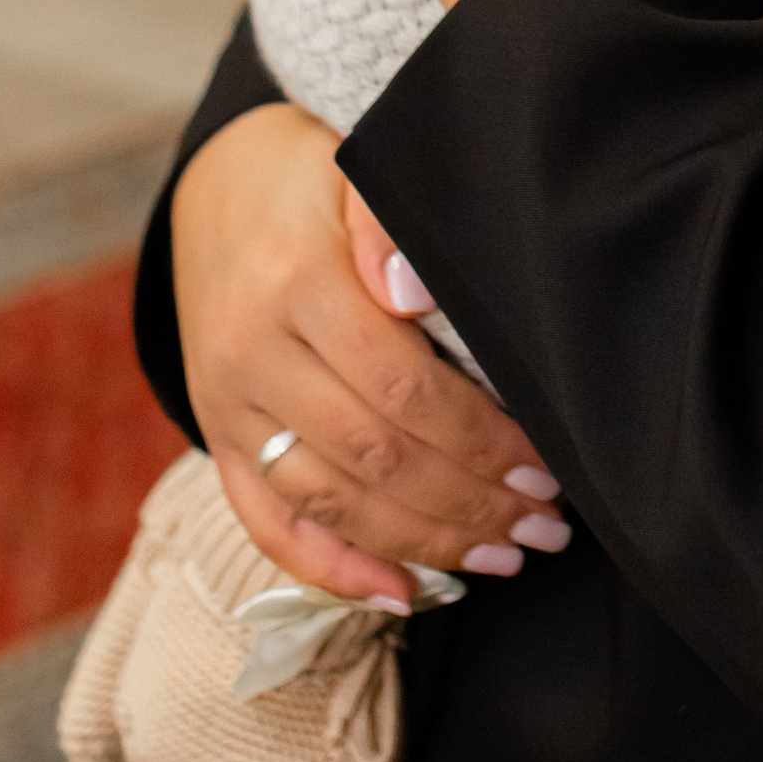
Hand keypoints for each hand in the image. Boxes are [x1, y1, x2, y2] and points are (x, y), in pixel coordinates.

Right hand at [171, 97, 567, 604]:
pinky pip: (267, 523)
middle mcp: (250, 354)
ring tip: (502, 555)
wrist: (216, 184)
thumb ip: (389, 224)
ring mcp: (226, 404)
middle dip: (470, 502)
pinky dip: (333, 568)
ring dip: (424, 542)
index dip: (479, 438)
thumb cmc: (314, 177)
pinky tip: (400, 593)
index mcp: (295, 283)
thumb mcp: (356, 168)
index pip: (401, 387)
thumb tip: (415, 294)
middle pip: (374, 456)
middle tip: (545, 526)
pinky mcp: (217, 437)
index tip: (546, 467)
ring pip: (331, 502)